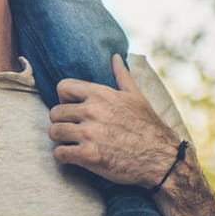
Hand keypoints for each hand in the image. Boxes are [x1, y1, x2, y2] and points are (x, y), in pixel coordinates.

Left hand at [48, 55, 181, 187]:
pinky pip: (59, 153)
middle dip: (62, 122)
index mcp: (101, 94)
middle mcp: (92, 111)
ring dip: (61, 140)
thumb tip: (115, 57)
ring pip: (54, 132)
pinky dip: (63, 157)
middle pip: (54, 112)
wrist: (161, 158)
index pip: (62, 87)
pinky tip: (75, 157)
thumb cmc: (148, 127)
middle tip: (73, 130)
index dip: (65, 99)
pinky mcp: (88, 155)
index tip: (73, 109)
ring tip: (73, 143)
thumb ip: (122, 75)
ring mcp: (89, 133)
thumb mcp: (136, 96)